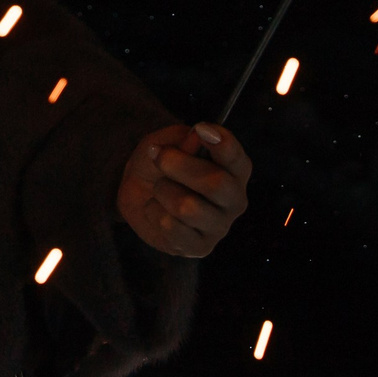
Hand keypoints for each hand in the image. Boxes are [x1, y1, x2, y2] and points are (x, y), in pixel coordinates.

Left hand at [117, 122, 251, 257]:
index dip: (223, 143)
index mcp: (236, 170)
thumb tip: (196, 138)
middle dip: (179, 165)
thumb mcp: (166, 141)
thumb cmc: (162, 163)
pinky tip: (157, 209)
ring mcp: (220, 226)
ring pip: (187, 207)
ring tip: (159, 187)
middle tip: (158, 156)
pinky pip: (170, 227)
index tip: (201, 129)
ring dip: (163, 190)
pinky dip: (154, 212)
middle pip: (216, 184)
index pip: (237, 158)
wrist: (140, 191)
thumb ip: (182, 139)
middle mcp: (236, 199)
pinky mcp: (200, 247)